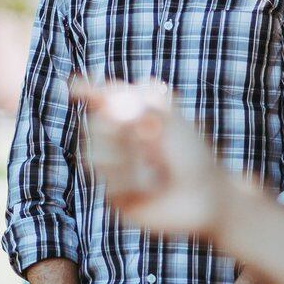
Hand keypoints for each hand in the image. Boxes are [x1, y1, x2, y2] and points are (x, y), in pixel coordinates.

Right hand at [75, 80, 236, 238]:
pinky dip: (136, 180)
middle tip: (141, 130)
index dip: (87, 91)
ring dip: (130, 157)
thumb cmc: (194, 156)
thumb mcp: (173, 124)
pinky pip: (111, 183)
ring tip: (158, 164)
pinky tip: (155, 188)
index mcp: (131, 118)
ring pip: (96, 155)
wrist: (208, 195)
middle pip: (94, 127)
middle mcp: (118, 141)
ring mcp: (114, 169)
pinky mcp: (115, 196)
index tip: (75, 87)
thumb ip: (144, 105)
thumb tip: (112, 90)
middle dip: (114, 127)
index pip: (103, 101)